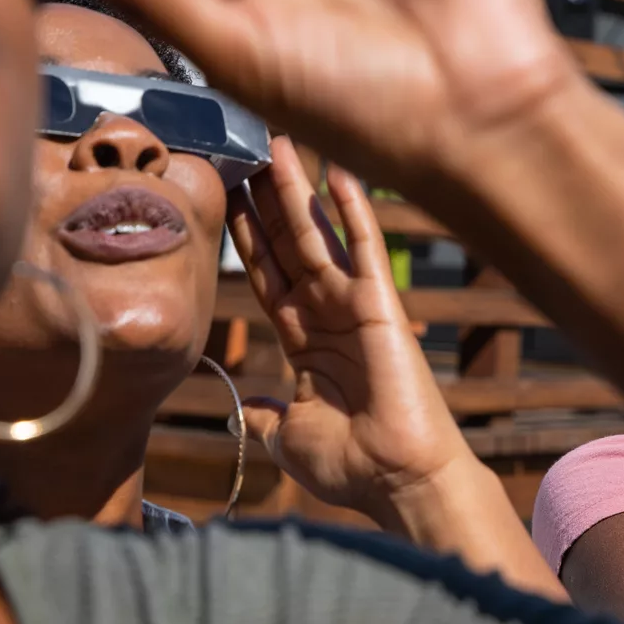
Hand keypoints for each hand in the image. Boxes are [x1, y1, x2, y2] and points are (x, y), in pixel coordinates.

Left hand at [228, 137, 477, 527]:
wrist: (396, 480)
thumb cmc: (351, 465)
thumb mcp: (289, 435)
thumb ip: (268, 414)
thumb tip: (247, 408)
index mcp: (305, 340)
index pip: (268, 274)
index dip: (247, 235)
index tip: (228, 195)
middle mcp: (327, 313)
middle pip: (287, 243)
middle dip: (265, 199)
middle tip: (245, 149)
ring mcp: (354, 305)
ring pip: (316, 234)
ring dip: (295, 189)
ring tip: (276, 143)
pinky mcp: (380, 305)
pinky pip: (363, 247)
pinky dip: (352, 209)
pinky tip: (337, 172)